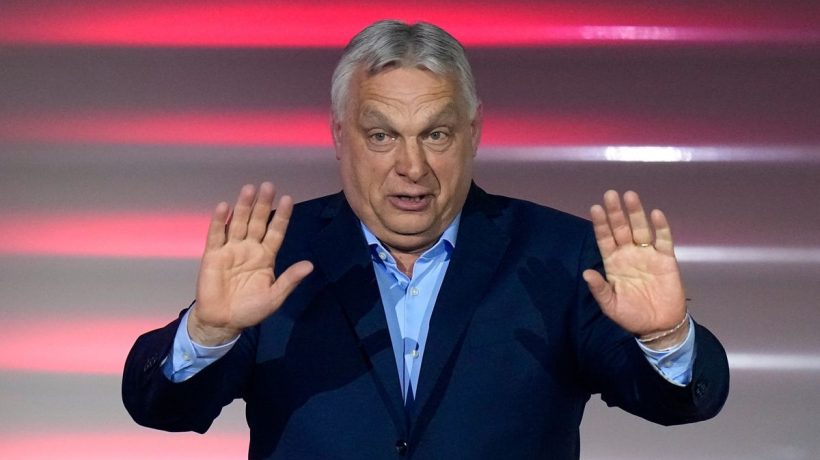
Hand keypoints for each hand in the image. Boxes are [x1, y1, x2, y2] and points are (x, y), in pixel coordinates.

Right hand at [189, 182, 313, 345]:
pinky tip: (224, 207)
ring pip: (238, 223)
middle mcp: (249, 248)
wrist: (223, 322)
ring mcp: (231, 249)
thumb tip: (310, 265)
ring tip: (249, 189)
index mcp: (266, 256)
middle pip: (257, 222)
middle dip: (263, 204)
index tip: (288, 199)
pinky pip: (216, 235)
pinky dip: (219, 221)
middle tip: (268, 186)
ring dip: (243, 207)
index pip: (275, 232)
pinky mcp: (213, 255)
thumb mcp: (274, 297)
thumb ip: (289, 280)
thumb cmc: (250, 310)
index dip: (282, 216)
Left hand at [582, 190, 687, 348]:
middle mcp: (629, 254)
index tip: (595, 208)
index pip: (605, 239)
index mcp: (613, 263)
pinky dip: (661, 227)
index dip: (600, 224)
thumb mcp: (611, 306)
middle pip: (621, 229)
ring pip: (640, 229)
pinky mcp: (666, 259)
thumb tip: (586, 273)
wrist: (659, 326)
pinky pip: (663, 240)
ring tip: (629, 196)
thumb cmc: (632, 316)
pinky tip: (655, 214)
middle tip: (610, 194)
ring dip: (635, 213)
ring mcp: (648, 254)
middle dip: (615, 212)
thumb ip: (600, 289)